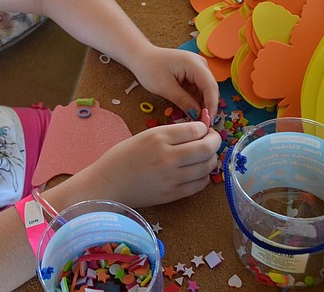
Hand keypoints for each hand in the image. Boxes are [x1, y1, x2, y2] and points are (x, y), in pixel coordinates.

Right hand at [94, 122, 221, 206]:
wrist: (108, 184)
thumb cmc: (122, 157)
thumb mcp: (144, 136)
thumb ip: (171, 134)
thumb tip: (198, 132)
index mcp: (157, 137)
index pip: (195, 130)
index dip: (205, 128)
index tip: (204, 129)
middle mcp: (167, 157)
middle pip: (206, 148)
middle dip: (215, 142)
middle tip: (212, 140)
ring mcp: (171, 178)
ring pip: (207, 166)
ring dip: (211, 158)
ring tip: (205, 156)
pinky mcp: (173, 195)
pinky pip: (200, 184)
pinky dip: (204, 175)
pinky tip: (197, 171)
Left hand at [130, 47, 218, 118]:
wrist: (140, 57)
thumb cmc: (149, 69)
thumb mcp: (164, 87)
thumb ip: (183, 101)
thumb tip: (198, 115)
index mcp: (194, 63)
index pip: (210, 86)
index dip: (211, 105)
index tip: (208, 121)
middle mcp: (200, 64)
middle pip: (210, 89)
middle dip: (208, 107)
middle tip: (202, 124)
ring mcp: (198, 69)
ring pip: (205, 91)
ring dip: (202, 105)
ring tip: (196, 120)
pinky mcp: (193, 74)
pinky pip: (198, 90)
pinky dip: (196, 101)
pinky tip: (191, 111)